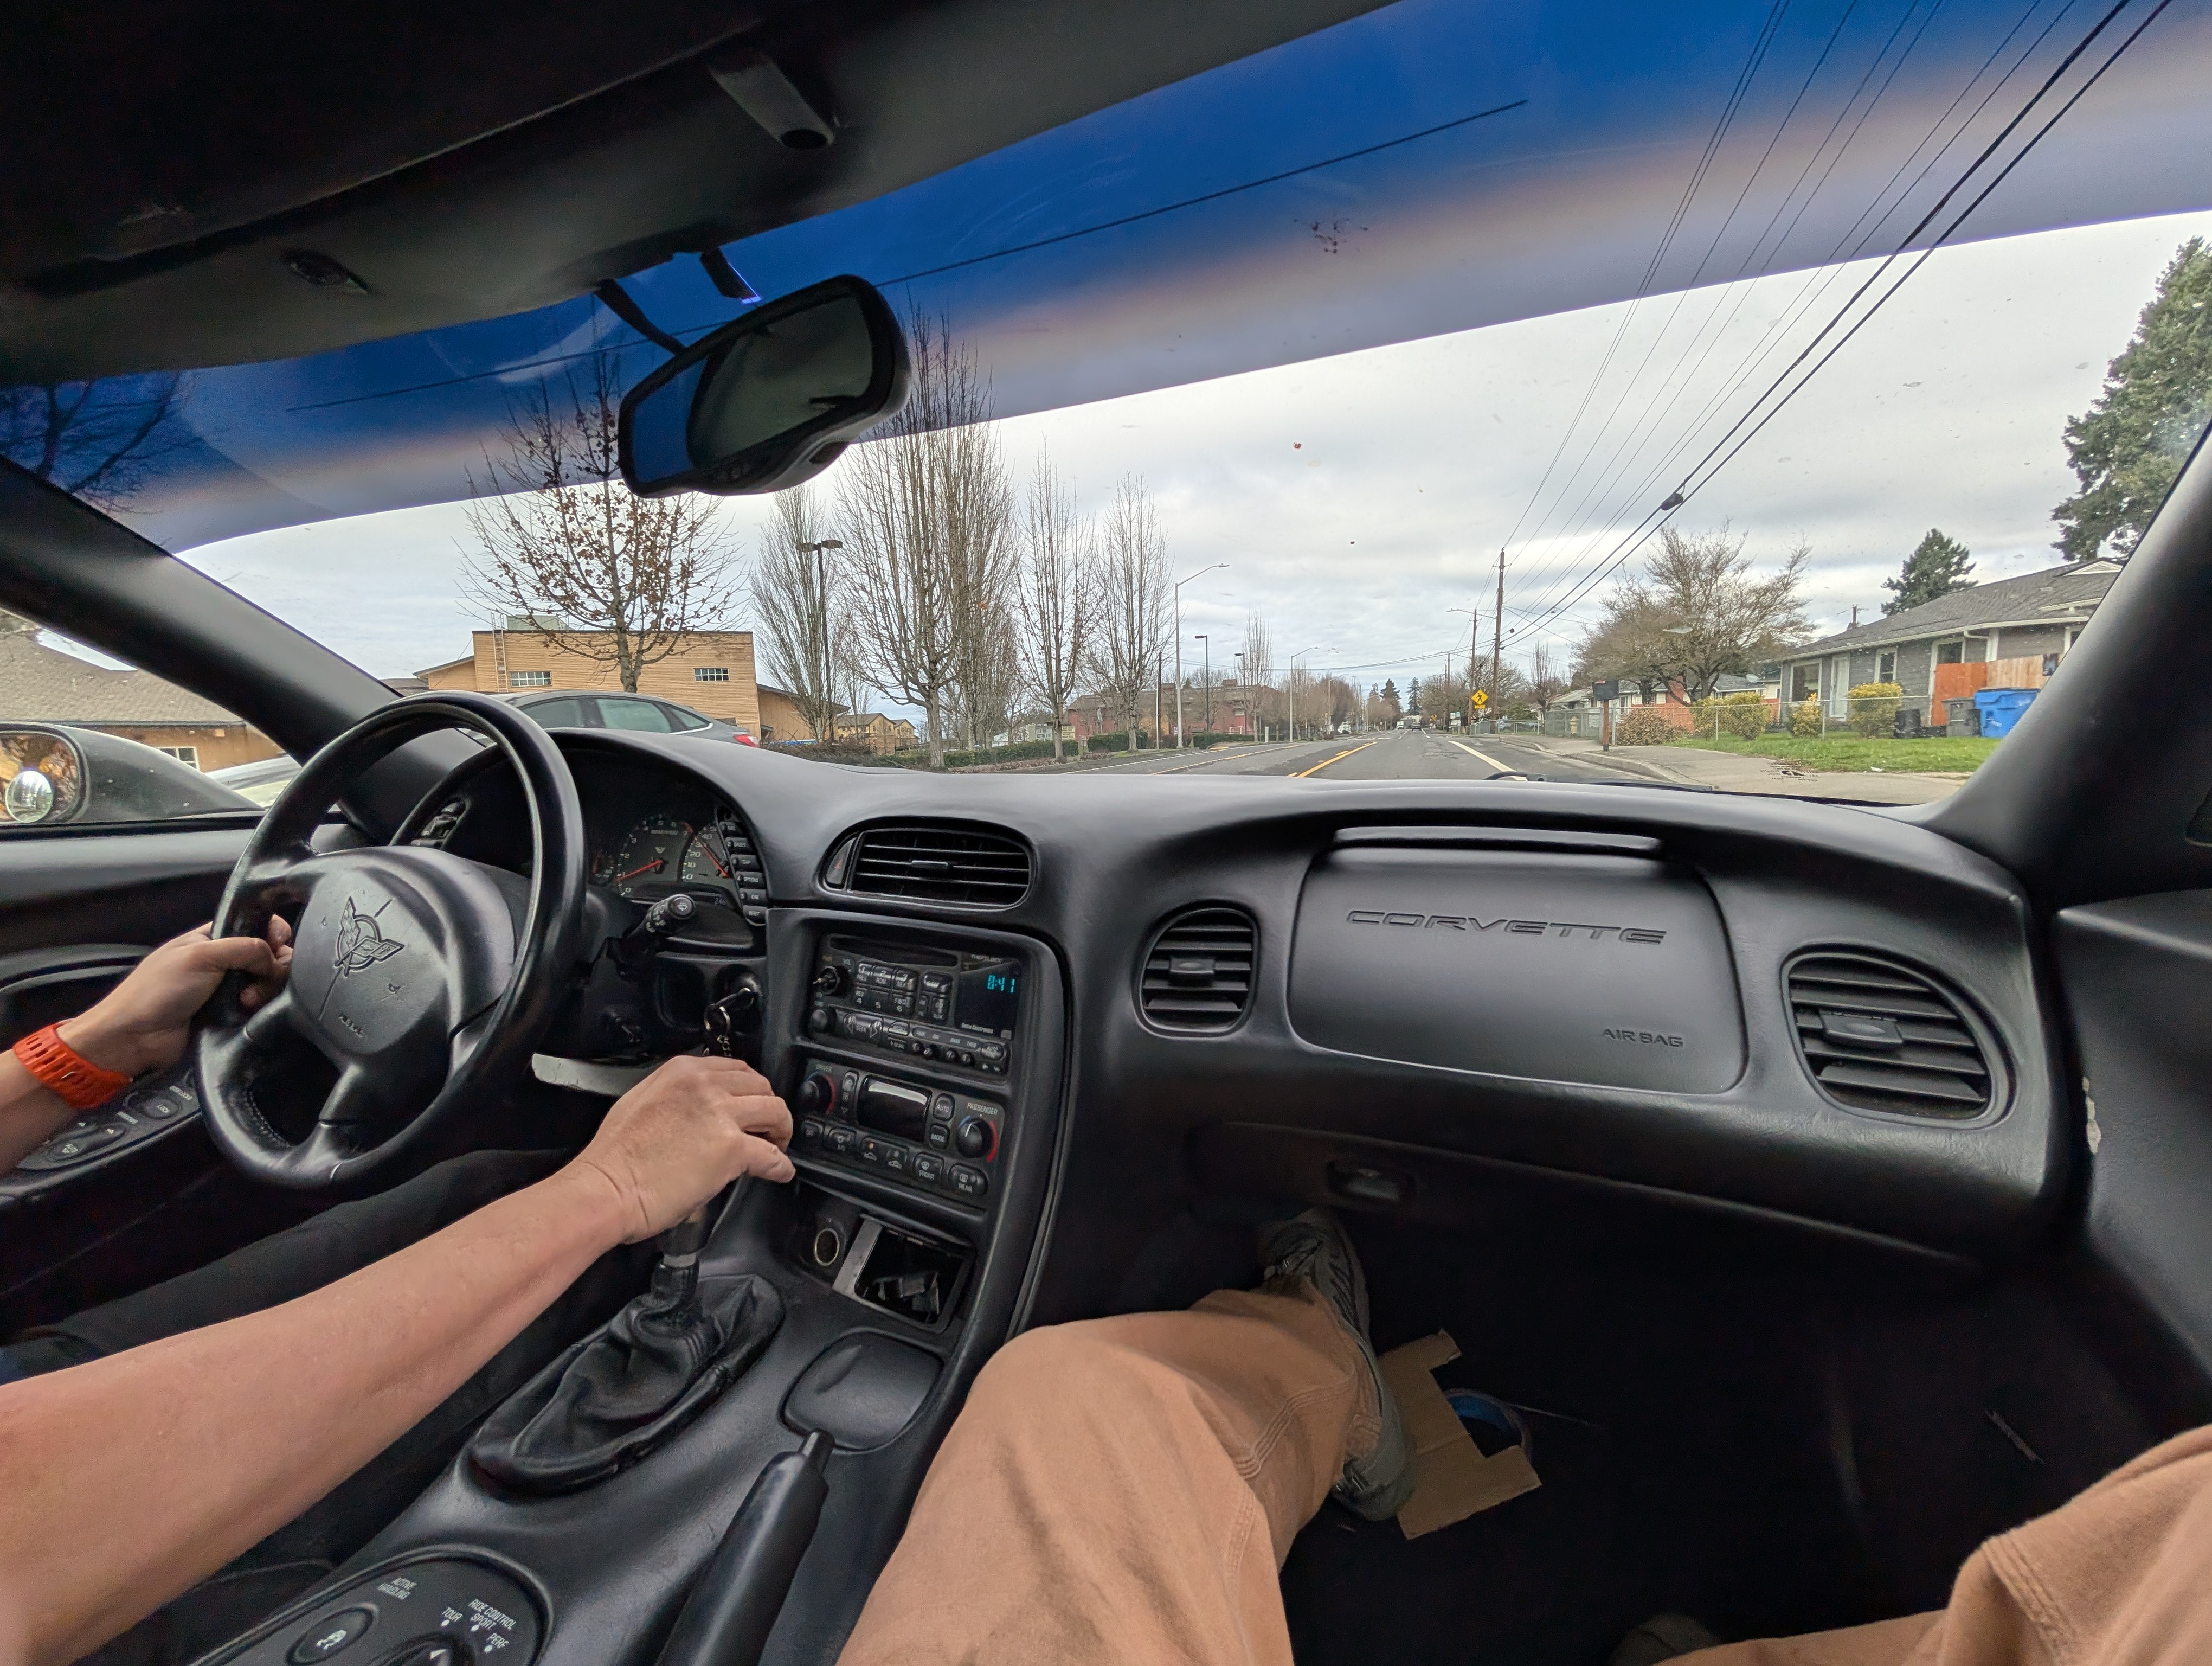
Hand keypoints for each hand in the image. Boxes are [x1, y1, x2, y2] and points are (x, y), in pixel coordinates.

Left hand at [60, 920, 293, 1078]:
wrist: (135, 1037)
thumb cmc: (159, 990)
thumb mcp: (200, 955)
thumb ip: (245, 948)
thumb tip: (276, 960)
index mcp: (213, 937)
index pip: (257, 925)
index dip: (273, 933)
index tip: (277, 946)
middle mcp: (223, 961)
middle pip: (269, 955)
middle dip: (273, 966)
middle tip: (259, 980)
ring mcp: (228, 989)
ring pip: (267, 982)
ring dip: (265, 989)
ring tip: (246, 1001)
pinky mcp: (230, 1014)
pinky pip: (259, 1007)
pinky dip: (259, 1008)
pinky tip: (247, 1010)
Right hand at [569, 1056, 794, 1241]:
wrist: (606, 1189)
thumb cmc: (614, 1158)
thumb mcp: (641, 1102)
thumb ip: (676, 1098)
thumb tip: (696, 1113)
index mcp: (682, 1071)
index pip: (735, 1069)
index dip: (749, 1091)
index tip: (752, 1105)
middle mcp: (704, 1085)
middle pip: (760, 1086)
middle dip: (768, 1108)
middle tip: (768, 1128)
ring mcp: (720, 1114)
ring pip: (775, 1111)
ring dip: (780, 1131)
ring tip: (776, 1147)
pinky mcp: (731, 1148)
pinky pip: (772, 1155)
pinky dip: (781, 1166)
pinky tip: (780, 1172)